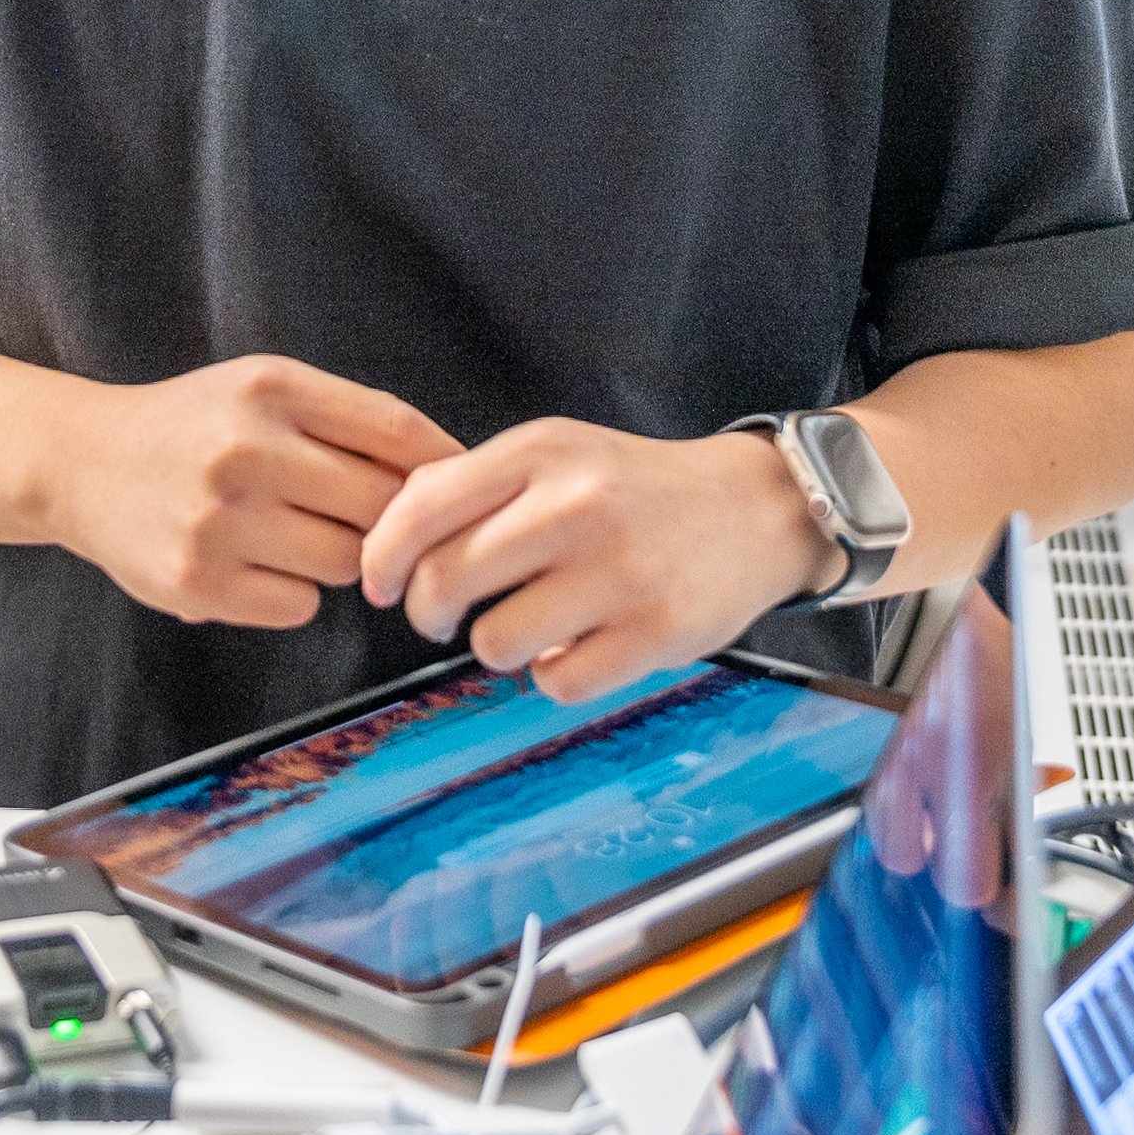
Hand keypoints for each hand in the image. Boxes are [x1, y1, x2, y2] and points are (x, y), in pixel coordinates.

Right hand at [46, 357, 457, 627]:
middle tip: (356, 517)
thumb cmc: (193, 426)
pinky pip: (299, 606)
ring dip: (338, 558)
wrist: (80, 463)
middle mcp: (244, 450)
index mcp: (270, 388)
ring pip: (346, 563)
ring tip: (294, 535)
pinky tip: (254, 565)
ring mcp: (218, 521)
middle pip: (380, 505)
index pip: (396, 429)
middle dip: (384, 518)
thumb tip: (452, 471)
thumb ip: (349, 419)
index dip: (441, 465)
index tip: (457, 488)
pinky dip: (291, 593)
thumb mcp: (262, 388)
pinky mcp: (198, 582)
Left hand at [357, 421, 832, 698]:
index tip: (380, 584)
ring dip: (495, 645)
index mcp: (542, 452)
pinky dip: (554, 675)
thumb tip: (387, 533)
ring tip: (525, 626)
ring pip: (494, 641)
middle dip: (427, 611)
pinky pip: (557, 682)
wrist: (753, 508)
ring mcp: (620, 571)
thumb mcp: (557, 453)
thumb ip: (475, 483)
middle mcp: (578, 505)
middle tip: (440, 617)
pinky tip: (576, 647)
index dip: (382, 556)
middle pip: (446, 580)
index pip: (421, 506)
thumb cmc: (633, 488)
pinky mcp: (656, 632)